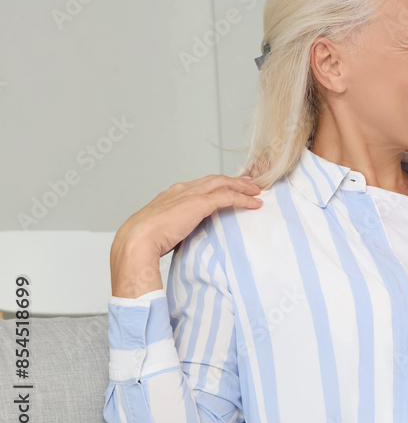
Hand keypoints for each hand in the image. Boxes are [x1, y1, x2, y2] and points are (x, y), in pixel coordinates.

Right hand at [110, 175, 261, 298]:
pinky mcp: (200, 203)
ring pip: (223, 184)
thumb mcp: (161, 230)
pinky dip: (243, 198)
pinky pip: (228, 197)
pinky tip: (254, 203)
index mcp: (170, 195)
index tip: (227, 188)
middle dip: (233, 181)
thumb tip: (182, 236)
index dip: (215, 186)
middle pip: (214, 180)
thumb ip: (174, 228)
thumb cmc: (143, 242)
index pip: (199, 186)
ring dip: (242, 187)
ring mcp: (190, 195)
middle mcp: (181, 190)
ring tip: (256, 191)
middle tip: (248, 183)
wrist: (136, 241)